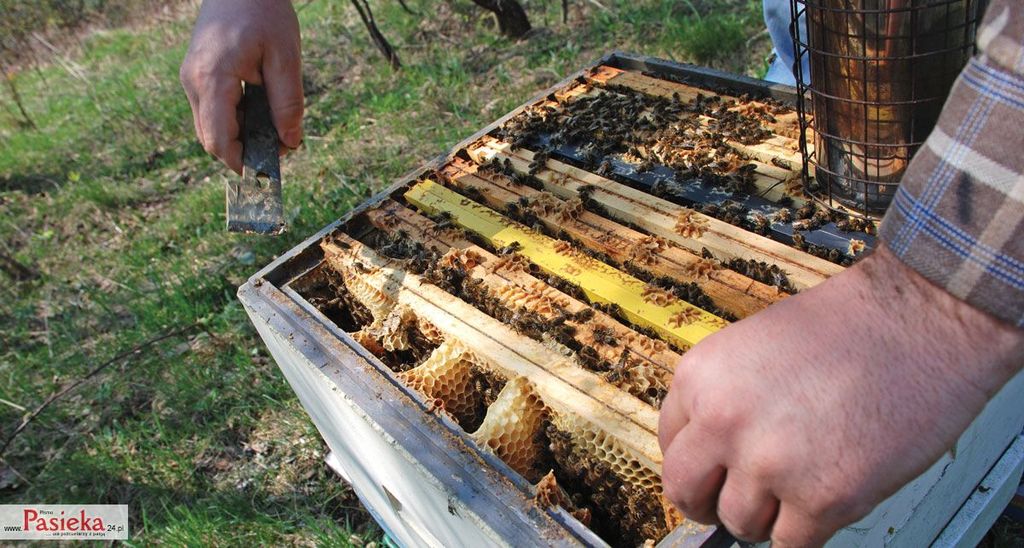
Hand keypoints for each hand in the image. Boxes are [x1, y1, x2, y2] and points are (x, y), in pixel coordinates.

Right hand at [179, 0, 303, 173]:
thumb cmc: (264, 12)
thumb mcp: (285, 57)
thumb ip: (288, 103)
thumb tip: (291, 143)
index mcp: (213, 79)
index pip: (218, 140)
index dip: (241, 162)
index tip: (269, 170)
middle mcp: (194, 82)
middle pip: (210, 140)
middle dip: (242, 152)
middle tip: (279, 147)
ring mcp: (191, 78)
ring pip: (209, 127)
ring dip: (238, 136)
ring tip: (273, 127)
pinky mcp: (196, 74)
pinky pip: (211, 111)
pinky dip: (233, 120)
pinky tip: (259, 111)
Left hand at [658, 246, 1022, 545]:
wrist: (922, 321)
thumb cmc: (853, 325)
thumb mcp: (755, 345)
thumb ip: (726, 396)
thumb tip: (714, 451)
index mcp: (700, 377)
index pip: (669, 442)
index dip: (697, 461)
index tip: (712, 469)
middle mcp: (723, 420)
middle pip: (686, 492)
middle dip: (709, 501)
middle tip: (733, 501)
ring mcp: (770, 463)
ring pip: (740, 524)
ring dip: (767, 515)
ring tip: (800, 484)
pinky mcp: (823, 498)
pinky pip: (791, 544)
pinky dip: (807, 531)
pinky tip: (825, 500)